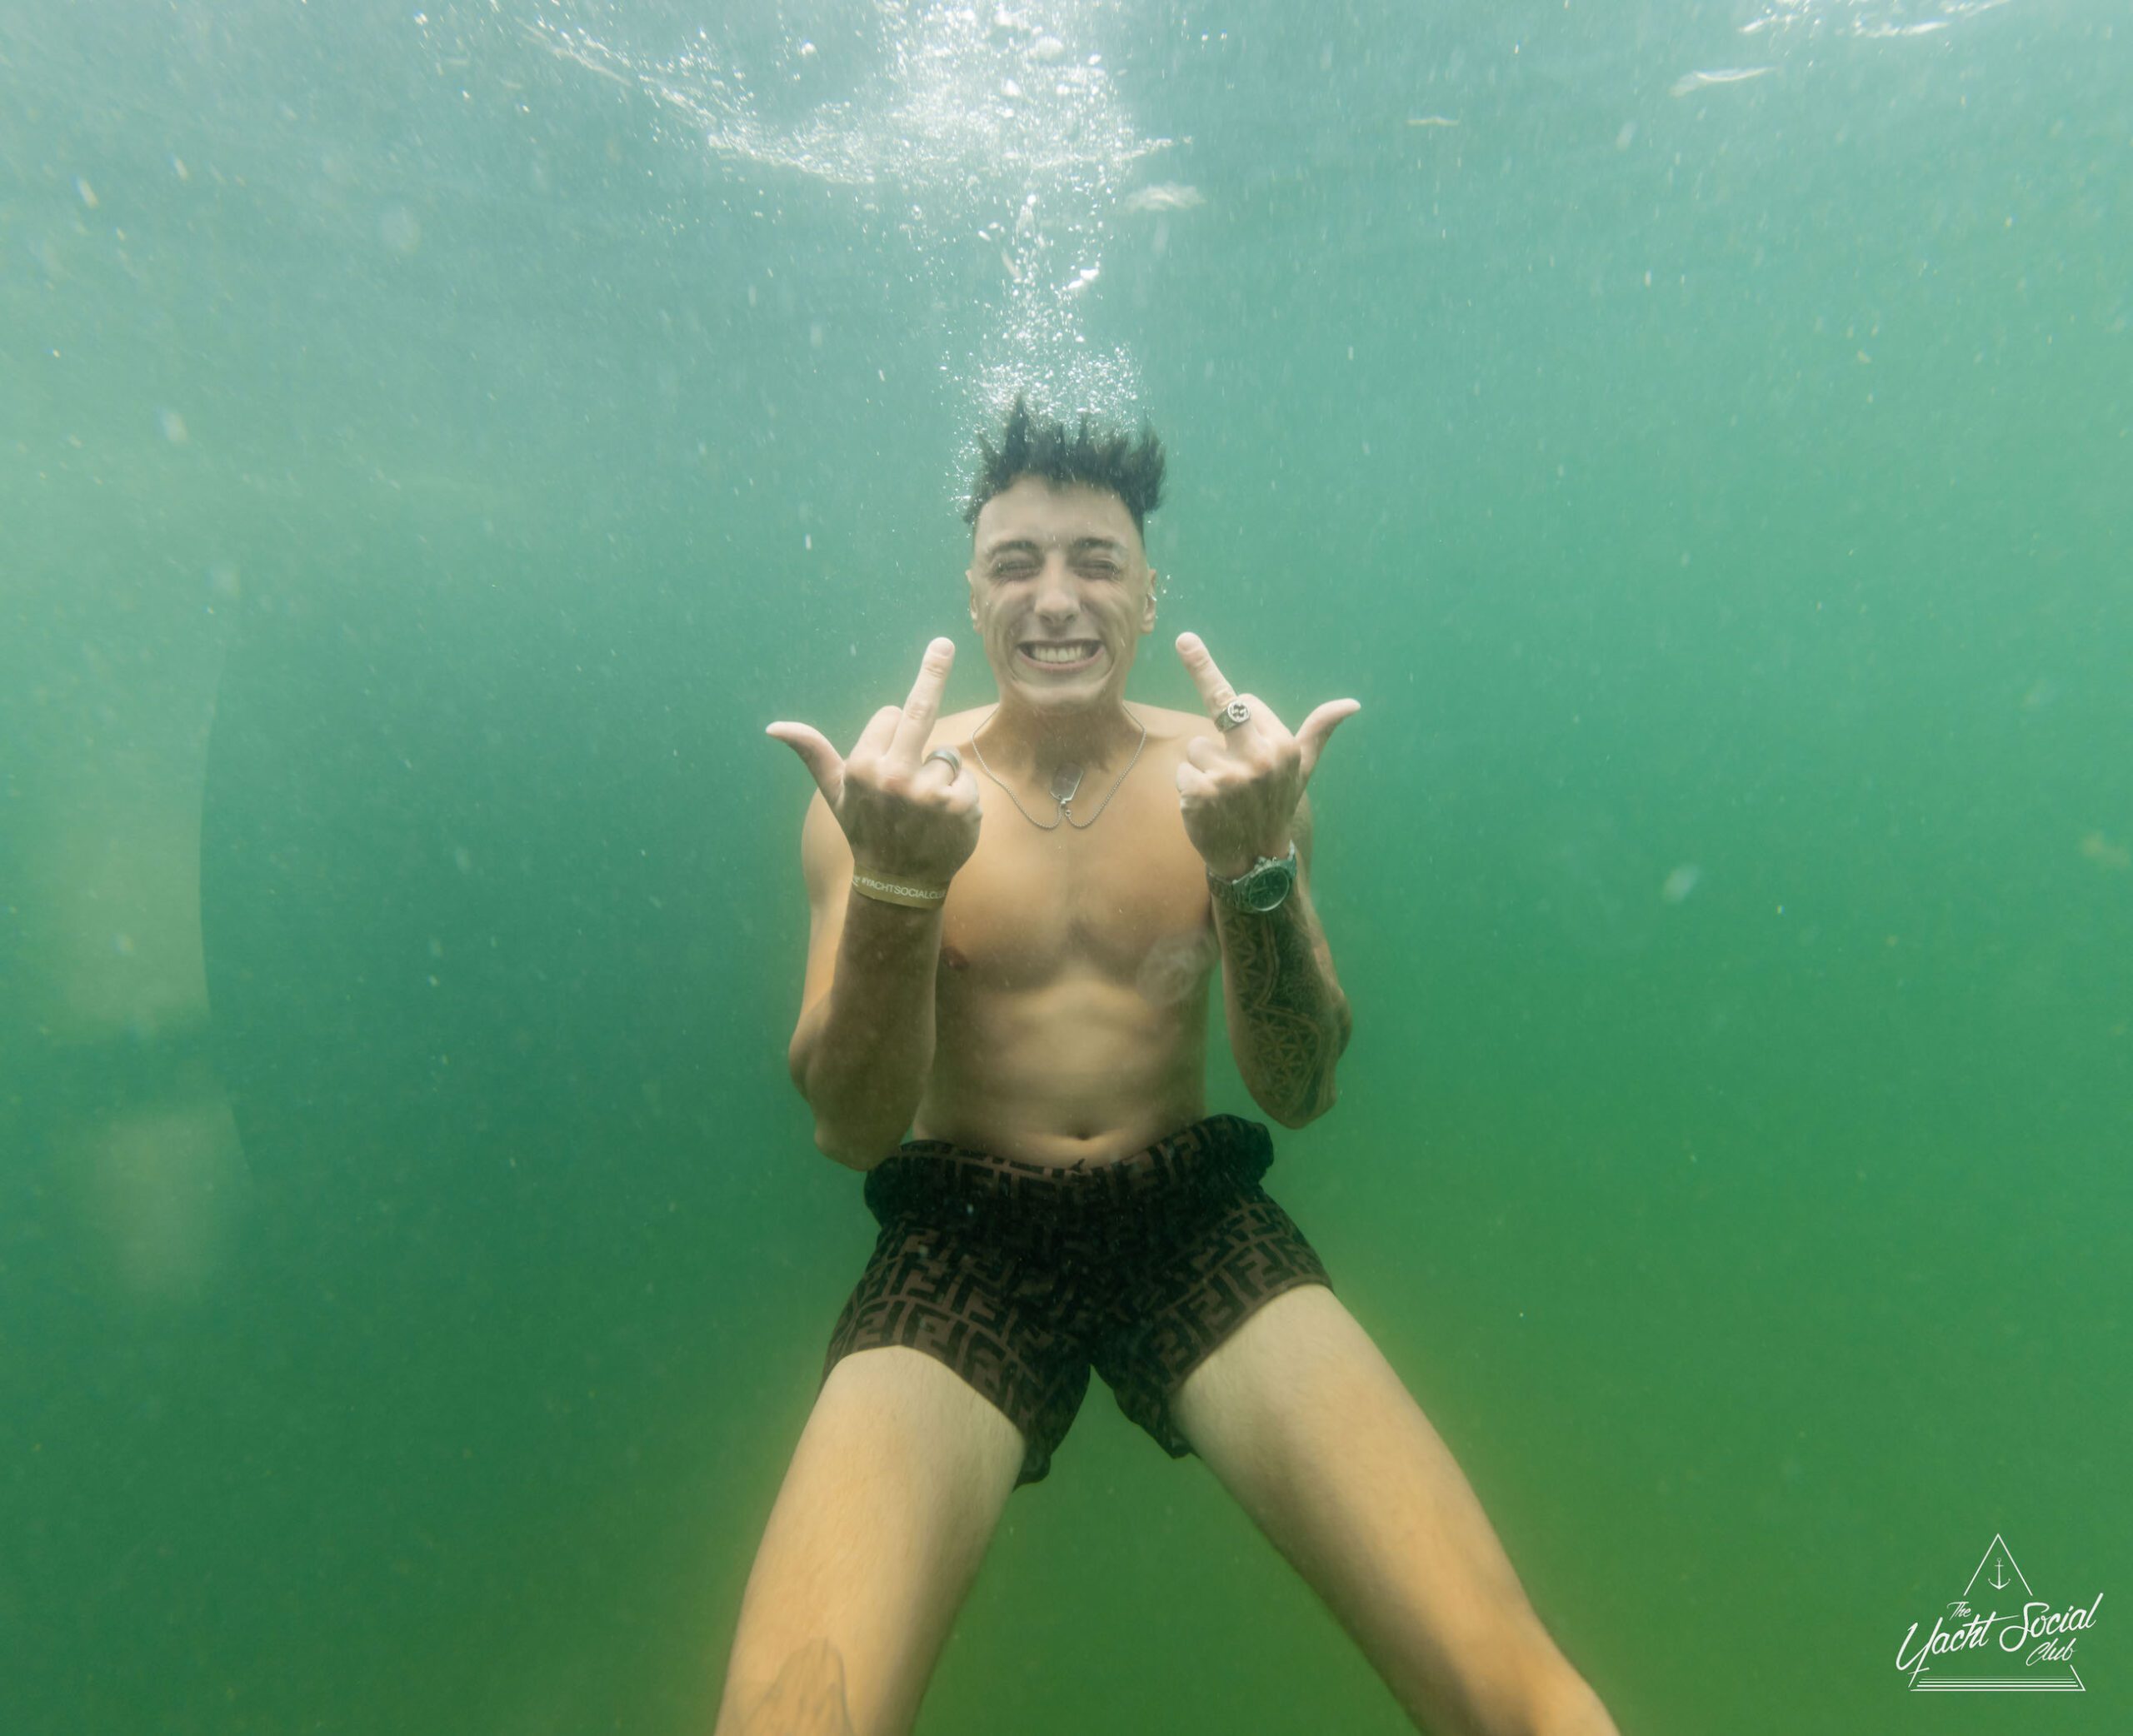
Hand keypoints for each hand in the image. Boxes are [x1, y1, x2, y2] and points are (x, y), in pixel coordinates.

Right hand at [766, 637, 982, 885]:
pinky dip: (960, 795)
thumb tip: (774, 727)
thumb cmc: (866, 830)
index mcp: (862, 765)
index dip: (890, 733)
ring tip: (923, 811)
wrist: (899, 882)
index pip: (889, 714)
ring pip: (945, 754)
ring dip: (939, 776)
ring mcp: (928, 790)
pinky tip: (943, 820)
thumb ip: (813, 753)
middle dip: (932, 671)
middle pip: (919, 709)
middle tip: (944, 643)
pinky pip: (965, 777)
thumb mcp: (835, 792)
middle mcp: (893, 775)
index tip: (884, 763)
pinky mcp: (959, 803)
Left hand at [1174, 631, 1358, 879]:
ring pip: (1196, 747)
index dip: (1240, 719)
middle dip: (1201, 668)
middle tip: (1184, 643)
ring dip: (1203, 768)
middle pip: (1219, 702)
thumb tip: (1353, 703)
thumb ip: (1320, 730)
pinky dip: (1188, 787)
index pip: (1243, 701)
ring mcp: (1229, 776)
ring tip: (1224, 794)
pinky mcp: (1202, 793)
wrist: (1255, 859)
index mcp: (1283, 746)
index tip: (1245, 733)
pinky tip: (1208, 806)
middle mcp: (1259, 758)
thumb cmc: (1276, 805)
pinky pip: (1181, 771)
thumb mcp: (1303, 768)